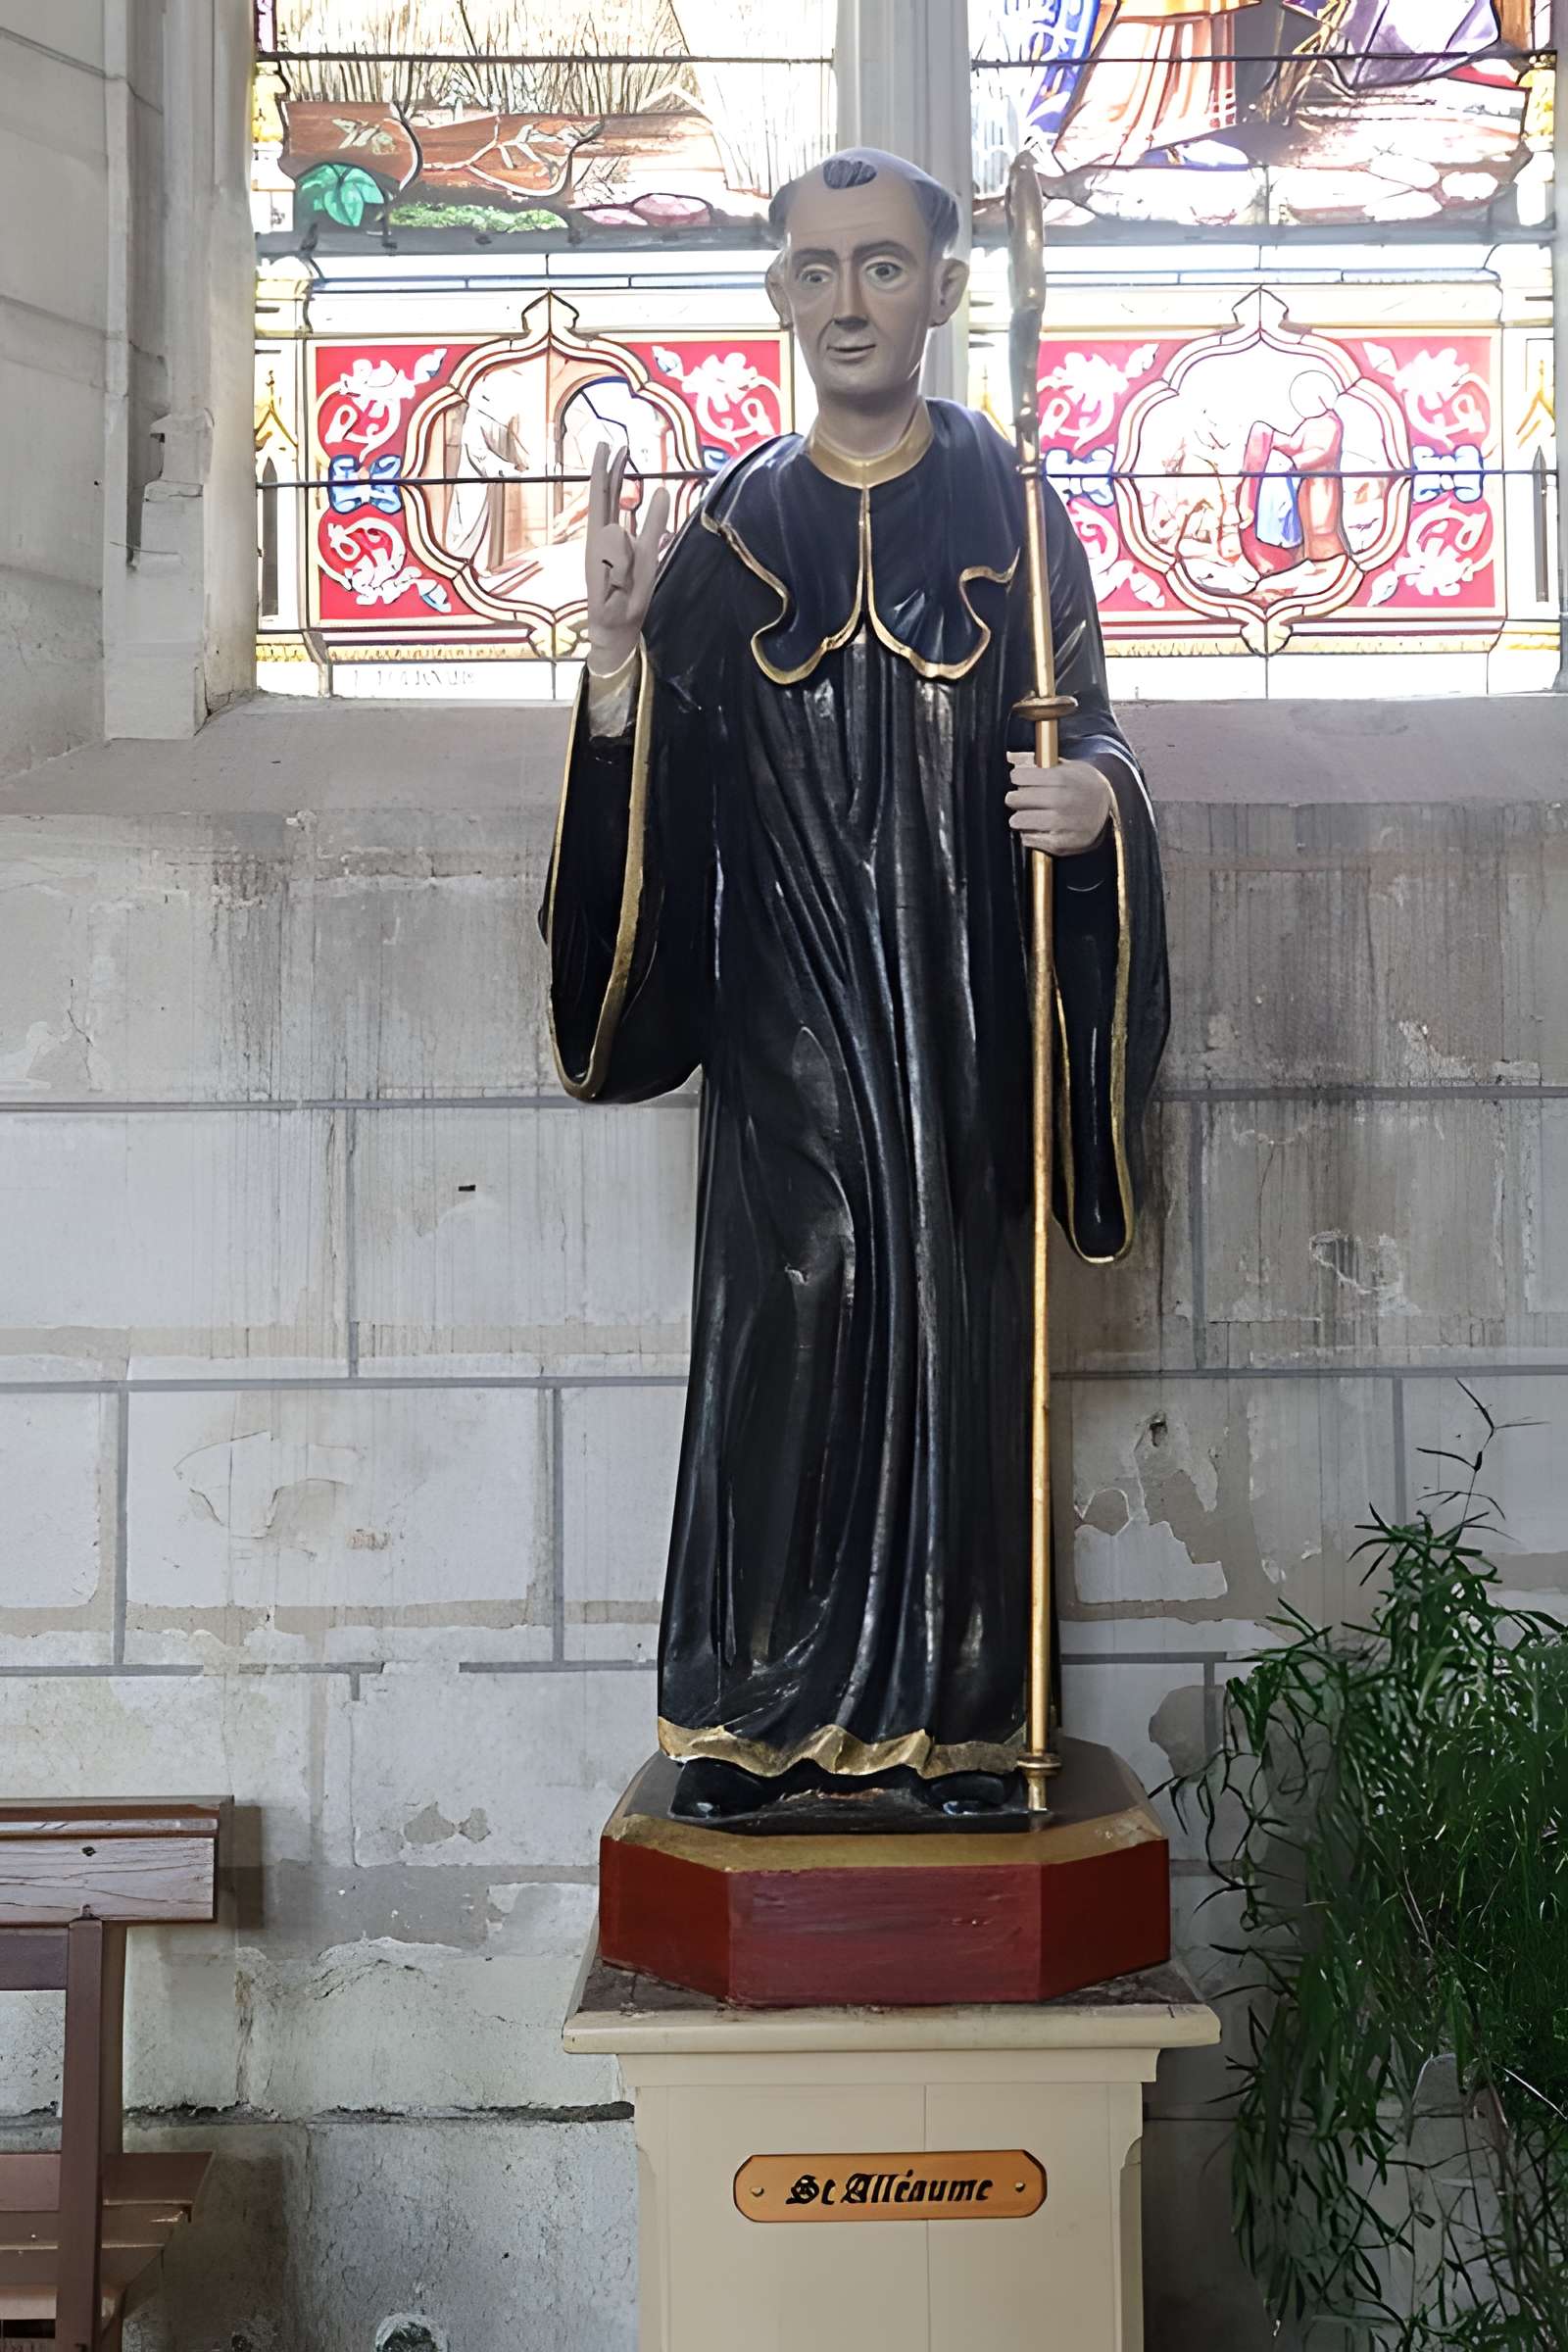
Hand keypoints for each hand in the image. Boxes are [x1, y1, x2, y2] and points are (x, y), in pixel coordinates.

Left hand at [584, 442, 669, 673]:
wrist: (614, 629)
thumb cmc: (616, 611)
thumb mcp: (624, 583)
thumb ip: (631, 551)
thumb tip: (633, 518)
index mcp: (600, 543)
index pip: (600, 499)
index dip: (603, 472)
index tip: (605, 445)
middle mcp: (603, 539)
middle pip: (606, 497)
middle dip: (611, 470)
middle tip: (617, 443)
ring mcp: (612, 546)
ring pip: (616, 508)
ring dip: (621, 483)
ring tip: (627, 459)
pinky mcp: (623, 555)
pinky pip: (628, 523)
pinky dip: (631, 506)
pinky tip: (636, 497)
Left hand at [1005, 753, 1111, 855]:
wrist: (1109, 810)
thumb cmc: (1083, 785)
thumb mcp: (1066, 766)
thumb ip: (1036, 760)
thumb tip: (1010, 757)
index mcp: (1062, 778)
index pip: (1020, 777)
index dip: (1017, 777)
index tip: (1020, 780)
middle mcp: (1061, 801)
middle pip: (1017, 799)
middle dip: (1014, 798)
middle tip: (1019, 799)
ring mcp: (1061, 824)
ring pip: (1019, 821)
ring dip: (1019, 818)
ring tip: (1026, 815)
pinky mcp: (1060, 844)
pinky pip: (1028, 839)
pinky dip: (1028, 834)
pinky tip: (1037, 827)